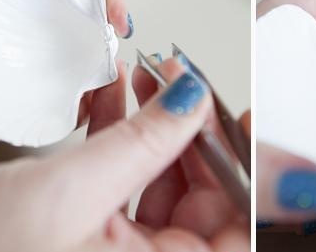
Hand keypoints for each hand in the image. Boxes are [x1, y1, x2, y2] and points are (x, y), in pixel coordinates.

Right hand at [0, 58, 247, 251]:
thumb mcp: (69, 195)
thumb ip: (141, 145)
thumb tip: (193, 101)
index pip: (236, 220)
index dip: (246, 165)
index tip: (240, 115)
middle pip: (205, 195)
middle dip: (192, 131)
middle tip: (183, 84)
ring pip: (165, 182)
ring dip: (156, 126)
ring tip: (148, 79)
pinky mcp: (100, 238)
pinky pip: (128, 183)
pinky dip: (123, 140)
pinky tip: (119, 102)